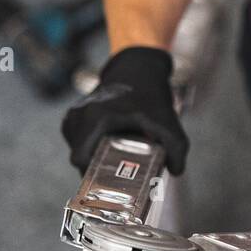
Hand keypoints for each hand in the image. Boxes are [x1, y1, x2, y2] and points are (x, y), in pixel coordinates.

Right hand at [61, 45, 189, 174]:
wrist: (136, 69)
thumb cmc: (149, 95)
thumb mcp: (167, 121)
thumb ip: (176, 148)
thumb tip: (175, 171)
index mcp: (95, 117)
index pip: (81, 159)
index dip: (94, 175)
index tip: (112, 180)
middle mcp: (79, 116)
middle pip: (81, 157)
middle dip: (99, 168)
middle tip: (119, 173)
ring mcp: (73, 115)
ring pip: (78, 150)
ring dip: (95, 157)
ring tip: (116, 156)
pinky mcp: (74, 116)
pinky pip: (77, 141)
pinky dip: (91, 147)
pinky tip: (109, 145)